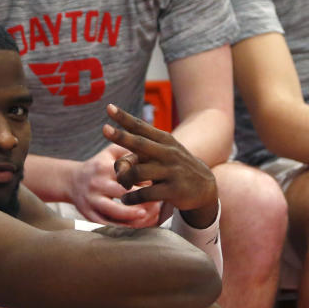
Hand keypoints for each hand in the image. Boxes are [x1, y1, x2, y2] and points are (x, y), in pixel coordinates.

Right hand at [70, 145, 160, 226]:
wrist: (71, 181)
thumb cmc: (98, 166)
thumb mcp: (109, 152)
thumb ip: (128, 149)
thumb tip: (150, 152)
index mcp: (103, 168)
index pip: (127, 175)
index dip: (144, 181)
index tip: (157, 184)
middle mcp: (96, 184)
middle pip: (122, 194)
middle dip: (141, 199)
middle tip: (158, 203)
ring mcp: (91, 201)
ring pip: (113, 211)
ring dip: (131, 215)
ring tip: (146, 216)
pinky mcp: (88, 215)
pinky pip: (107, 223)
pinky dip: (122, 226)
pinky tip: (135, 225)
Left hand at [105, 104, 218, 228]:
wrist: (204, 188)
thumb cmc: (173, 170)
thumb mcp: (160, 158)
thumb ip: (136, 159)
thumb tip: (117, 168)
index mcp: (164, 141)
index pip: (141, 128)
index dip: (124, 118)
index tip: (109, 107)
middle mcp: (168, 153)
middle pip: (140, 143)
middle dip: (121, 136)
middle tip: (104, 129)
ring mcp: (171, 171)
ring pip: (137, 172)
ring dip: (124, 180)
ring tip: (123, 186)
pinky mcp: (173, 190)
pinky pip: (144, 194)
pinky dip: (131, 198)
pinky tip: (126, 200)